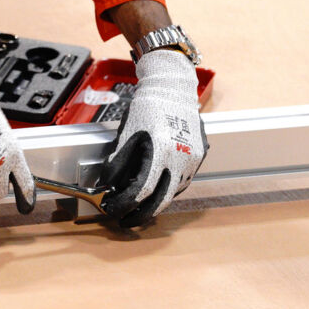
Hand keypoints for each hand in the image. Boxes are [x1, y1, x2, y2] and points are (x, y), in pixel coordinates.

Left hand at [100, 48, 206, 226]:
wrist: (172, 87)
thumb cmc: (147, 106)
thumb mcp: (127, 133)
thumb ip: (119, 161)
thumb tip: (109, 184)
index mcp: (162, 151)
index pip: (142, 190)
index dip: (126, 203)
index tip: (113, 208)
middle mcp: (182, 158)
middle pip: (161, 199)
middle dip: (140, 214)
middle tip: (124, 220)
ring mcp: (193, 159)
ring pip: (173, 192)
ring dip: (154, 203)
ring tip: (135, 207)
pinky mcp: (199, 157)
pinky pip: (181, 181)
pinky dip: (166, 189)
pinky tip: (153, 190)